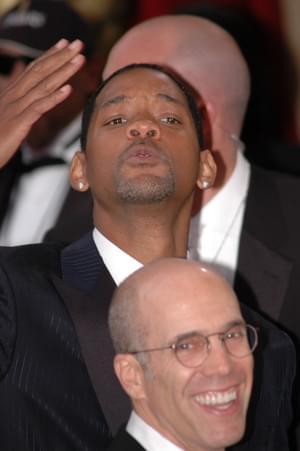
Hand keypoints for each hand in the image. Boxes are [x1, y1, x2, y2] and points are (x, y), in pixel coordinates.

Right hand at [0, 39, 85, 167]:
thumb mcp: (9, 116)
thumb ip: (20, 102)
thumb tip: (29, 92)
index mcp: (12, 93)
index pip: (33, 69)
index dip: (50, 55)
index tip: (66, 44)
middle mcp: (14, 96)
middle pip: (40, 71)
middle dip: (61, 57)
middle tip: (79, 44)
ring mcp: (16, 108)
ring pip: (43, 85)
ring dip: (63, 72)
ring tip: (79, 61)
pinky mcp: (19, 122)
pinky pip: (39, 107)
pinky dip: (54, 97)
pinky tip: (68, 90)